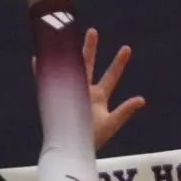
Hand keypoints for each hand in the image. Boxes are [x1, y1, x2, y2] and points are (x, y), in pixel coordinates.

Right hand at [31, 27, 145, 145]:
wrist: (73, 148)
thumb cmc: (93, 139)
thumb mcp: (111, 124)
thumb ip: (125, 111)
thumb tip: (142, 100)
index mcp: (99, 96)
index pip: (111, 76)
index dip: (118, 63)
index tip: (126, 48)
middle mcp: (85, 91)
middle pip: (88, 65)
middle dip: (90, 48)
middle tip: (92, 31)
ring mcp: (70, 92)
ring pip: (70, 67)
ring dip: (68, 52)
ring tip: (66, 35)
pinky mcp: (57, 96)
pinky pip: (47, 80)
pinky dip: (42, 70)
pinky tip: (39, 57)